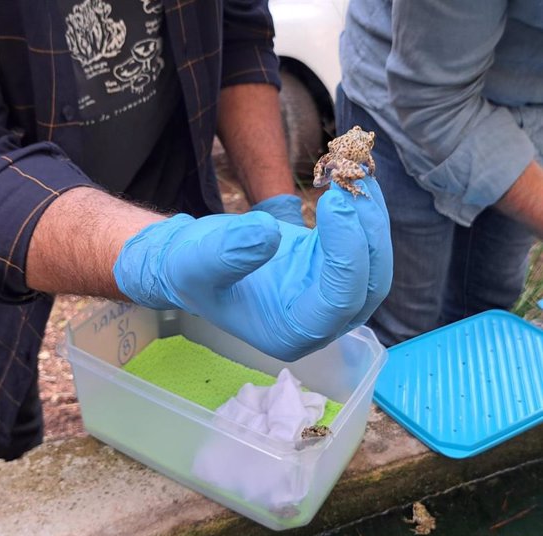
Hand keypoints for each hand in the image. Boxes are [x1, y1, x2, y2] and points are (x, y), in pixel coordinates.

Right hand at [113, 176, 391, 360]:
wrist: (192, 260)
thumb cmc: (191, 270)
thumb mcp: (195, 264)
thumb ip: (226, 255)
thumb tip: (269, 233)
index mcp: (291, 334)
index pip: (337, 302)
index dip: (346, 255)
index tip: (334, 204)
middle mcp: (319, 322)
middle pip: (368, 284)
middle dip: (366, 233)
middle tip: (349, 184)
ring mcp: (330, 294)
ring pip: (374, 262)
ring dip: (370, 216)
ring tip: (354, 172)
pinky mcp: (332, 266)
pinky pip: (363, 243)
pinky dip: (362, 210)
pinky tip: (353, 177)